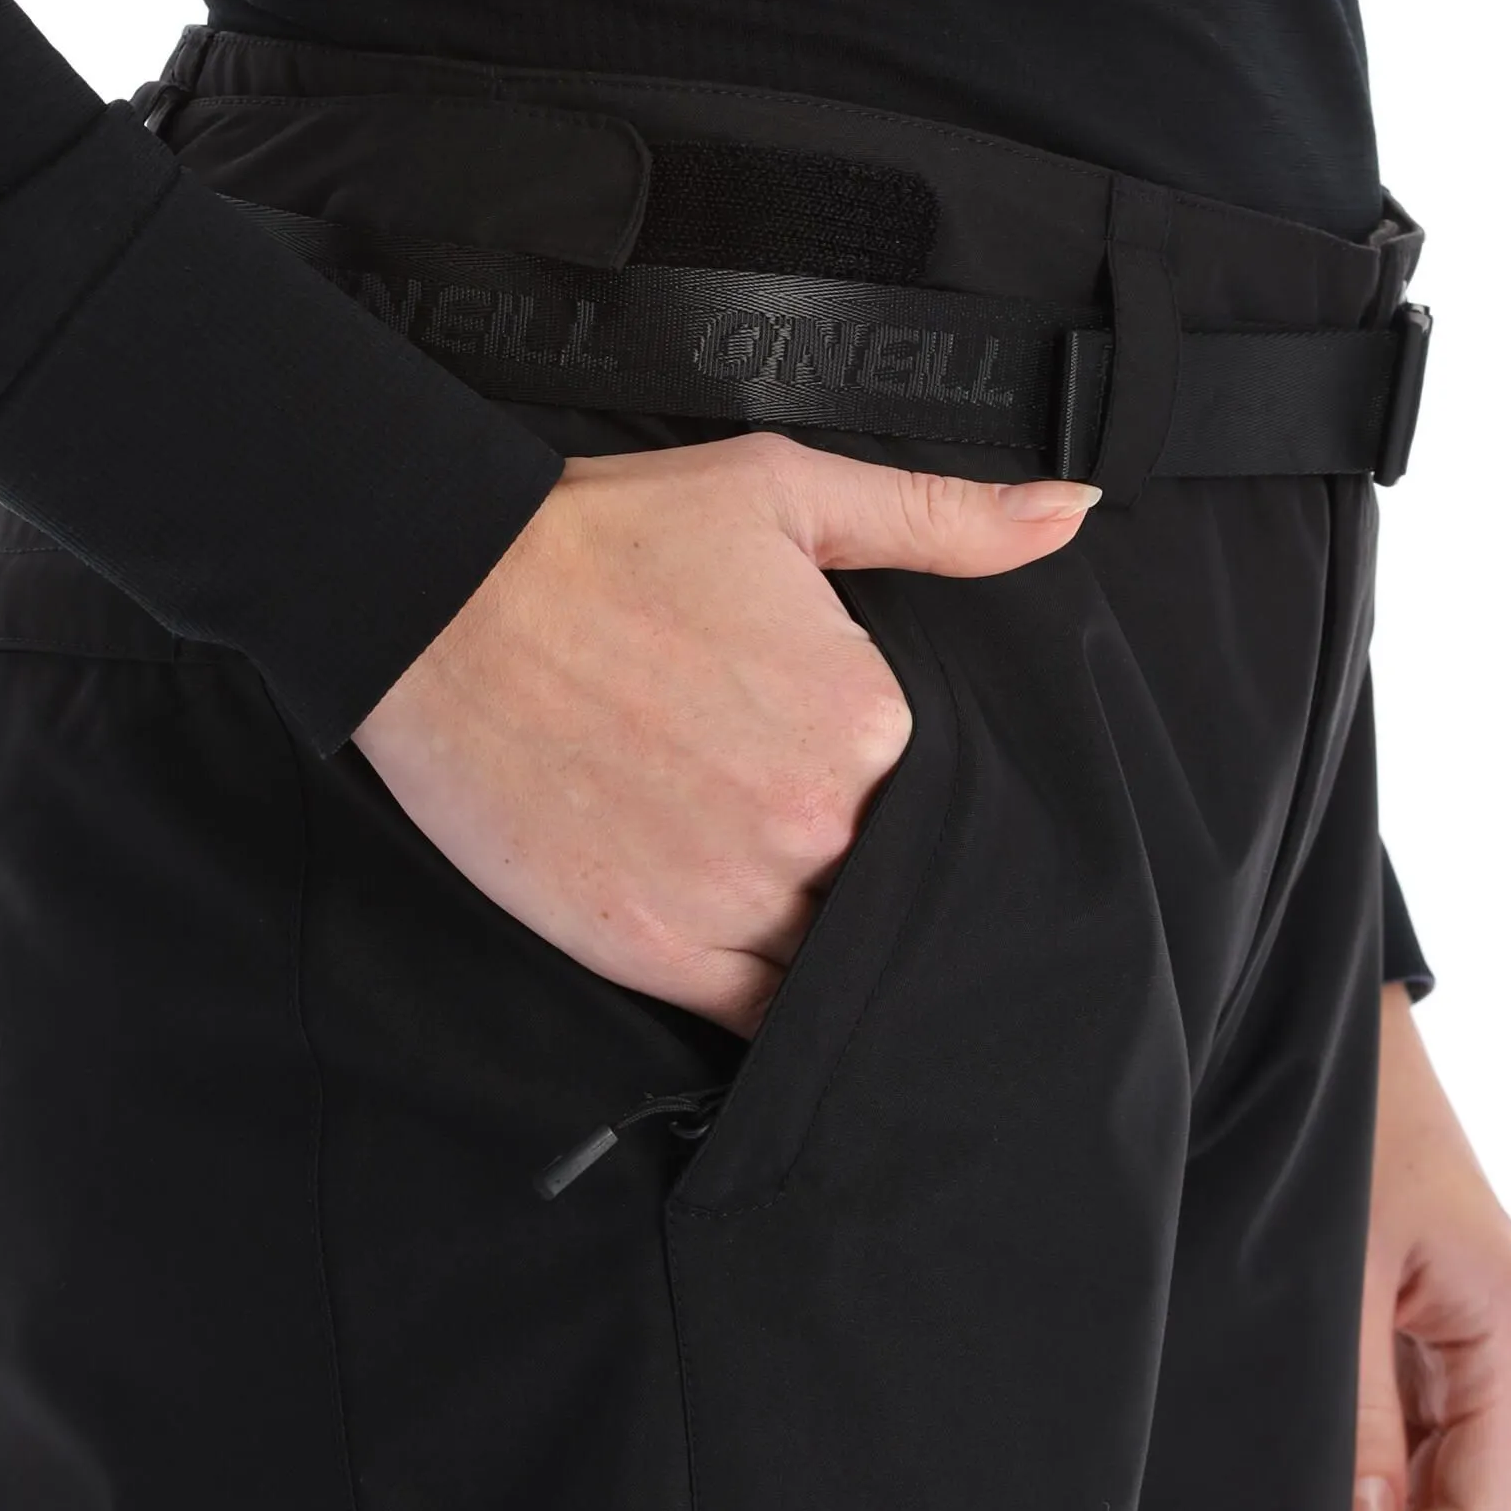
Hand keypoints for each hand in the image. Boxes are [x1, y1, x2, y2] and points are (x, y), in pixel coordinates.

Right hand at [353, 432, 1096, 1035]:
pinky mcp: (650, 952)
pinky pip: (758, 1018)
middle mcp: (815, 827)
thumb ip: (940, 520)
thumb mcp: (786, 493)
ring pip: (831, 960)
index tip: (849, 763)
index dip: (903, 788)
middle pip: (885, 879)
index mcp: (867, 721)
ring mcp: (732, 903)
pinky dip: (775, 1004)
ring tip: (769, 882)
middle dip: (863, 859)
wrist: (440, 594)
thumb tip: (1070, 513)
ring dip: (824, 938)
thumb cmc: (609, 534)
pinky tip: (760, 964)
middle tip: (793, 813)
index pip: (939, 796)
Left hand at [1345, 985, 1510, 1510]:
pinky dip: (1363, 1447)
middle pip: (1460, 1496)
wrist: (1344, 1035)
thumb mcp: (1344, 1273)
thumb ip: (1358, 1404)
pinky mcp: (1427, 1306)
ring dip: (1371, 1502)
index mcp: (1510, 1340)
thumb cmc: (1354, 1132)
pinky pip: (1408, 1407)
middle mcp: (1505, 1343)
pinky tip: (1302, 1459)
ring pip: (1433, 1459)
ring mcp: (1469, 1327)